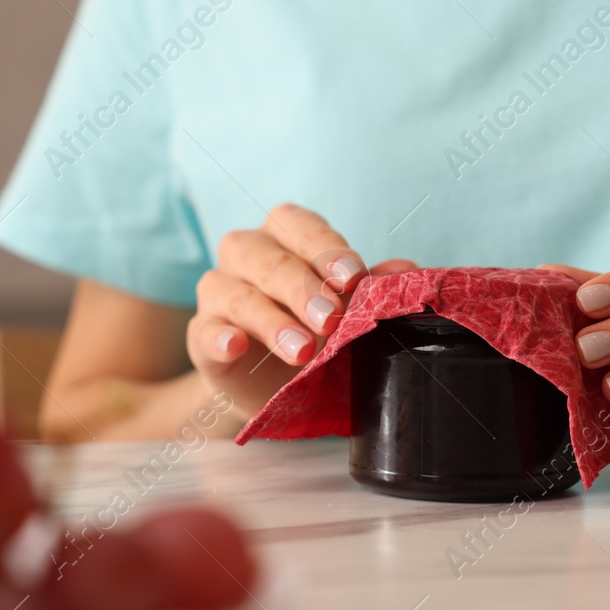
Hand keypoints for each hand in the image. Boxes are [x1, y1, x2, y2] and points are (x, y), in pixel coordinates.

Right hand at [188, 203, 416, 416]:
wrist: (276, 383)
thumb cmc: (316, 328)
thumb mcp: (350, 308)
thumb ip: (374, 288)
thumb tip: (408, 272)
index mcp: (286, 234)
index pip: (301, 226)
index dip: (326, 250)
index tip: (353, 278)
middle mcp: (247, 253)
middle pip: (270, 259)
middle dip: (303, 288)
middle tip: (332, 318)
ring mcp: (218, 291)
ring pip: (237, 293)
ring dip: (272, 321)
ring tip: (302, 351)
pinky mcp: (201, 333)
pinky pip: (205, 330)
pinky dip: (220, 337)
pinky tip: (236, 346)